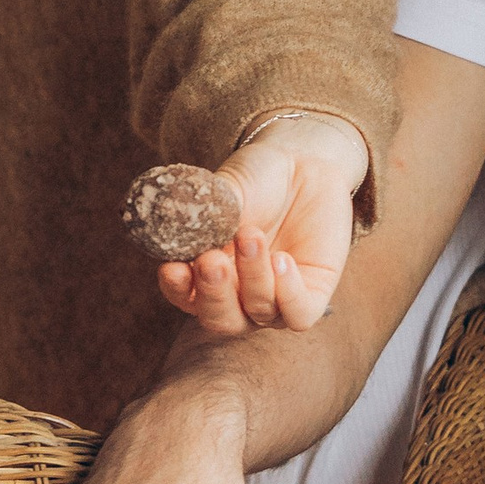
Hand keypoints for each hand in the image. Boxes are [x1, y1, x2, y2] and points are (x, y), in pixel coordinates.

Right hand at [159, 114, 370, 332]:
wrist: (306, 163)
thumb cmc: (258, 179)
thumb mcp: (227, 190)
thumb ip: (205, 212)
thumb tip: (176, 224)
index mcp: (207, 274)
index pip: (185, 295)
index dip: (177, 288)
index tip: (172, 267)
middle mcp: (240, 295)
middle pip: (220, 320)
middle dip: (213, 294)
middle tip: (211, 262)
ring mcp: (276, 298)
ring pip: (258, 312)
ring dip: (252, 276)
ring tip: (251, 234)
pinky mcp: (312, 294)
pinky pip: (298, 316)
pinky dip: (288, 294)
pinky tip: (281, 259)